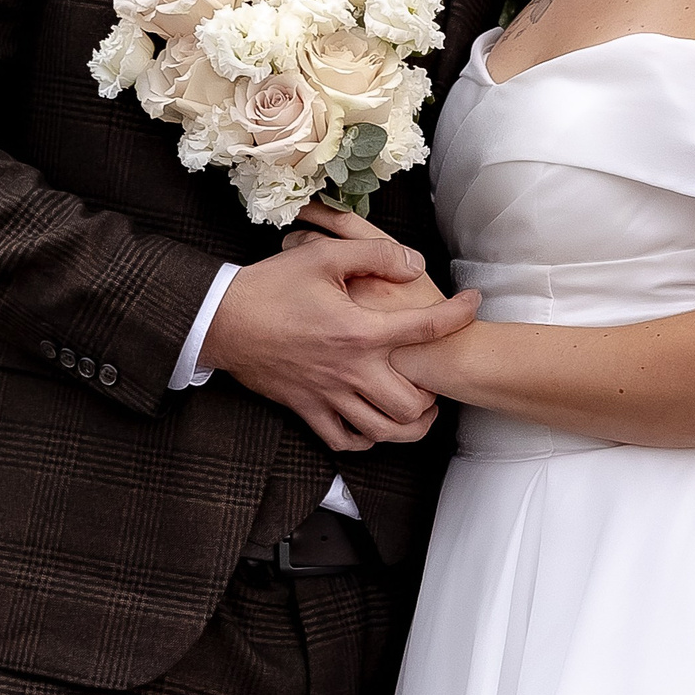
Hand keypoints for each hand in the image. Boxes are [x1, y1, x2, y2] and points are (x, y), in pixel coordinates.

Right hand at [200, 218, 478, 456]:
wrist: (220, 321)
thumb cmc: (271, 286)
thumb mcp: (323, 257)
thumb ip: (376, 254)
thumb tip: (416, 264)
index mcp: (359, 331)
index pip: (426, 328)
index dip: (459, 314)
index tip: (474, 304)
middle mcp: (350, 371)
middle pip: (412, 402)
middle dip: (435, 394)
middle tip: (437, 377)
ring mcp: (328, 396)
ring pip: (383, 430)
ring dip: (408, 423)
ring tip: (418, 407)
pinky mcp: (306, 409)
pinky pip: (344, 440)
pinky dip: (366, 438)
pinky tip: (373, 421)